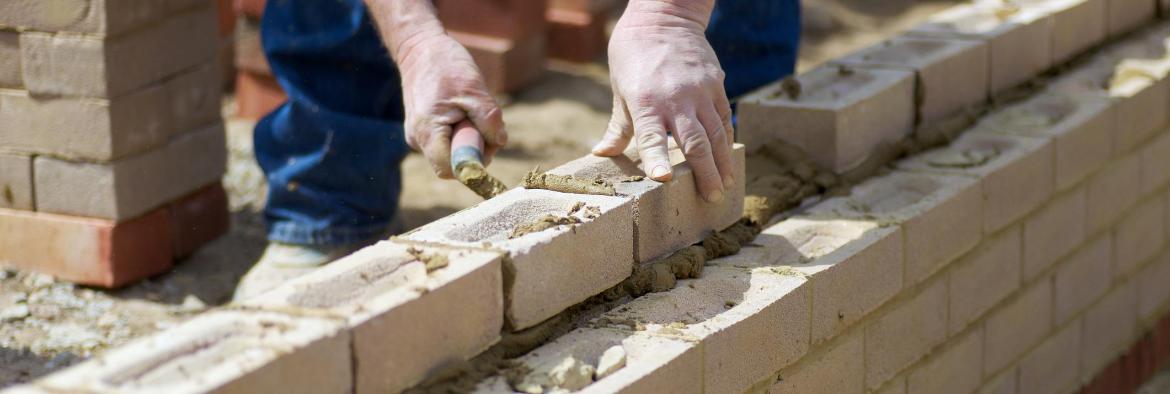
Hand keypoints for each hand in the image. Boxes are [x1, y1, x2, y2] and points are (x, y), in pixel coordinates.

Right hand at [396, 33, 505, 178]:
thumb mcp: (474, 89)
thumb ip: (489, 120)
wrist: (420, 48)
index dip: (473, 163)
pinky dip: (462, 130)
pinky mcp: (425, 131)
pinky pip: (449, 141)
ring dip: (471, 137)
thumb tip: (499, 142)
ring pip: (453, 152)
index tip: (488, 143)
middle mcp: (418, 140)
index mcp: (427, 132)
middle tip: (483, 121)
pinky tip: (463, 110)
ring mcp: (419, 136)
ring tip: (471, 109)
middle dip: (476, 148)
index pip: (450, 169)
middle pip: (453, 163)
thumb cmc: (445, 65)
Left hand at [593, 1, 733, 202]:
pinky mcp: (716, 84)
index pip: (652, 136)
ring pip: (716, 134)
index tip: (664, 180)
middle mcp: (676, 98)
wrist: (663, 18)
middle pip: (695, 142)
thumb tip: (602, 154)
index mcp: (646, 101)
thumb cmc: (633, 56)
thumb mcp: (619, 90)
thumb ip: (618, 127)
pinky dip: (727, 140)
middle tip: (710, 198)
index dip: (657, 158)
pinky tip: (727, 159)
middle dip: (704, 173)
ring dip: (722, 163)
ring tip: (724, 186)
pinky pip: (724, 118)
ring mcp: (700, 91)